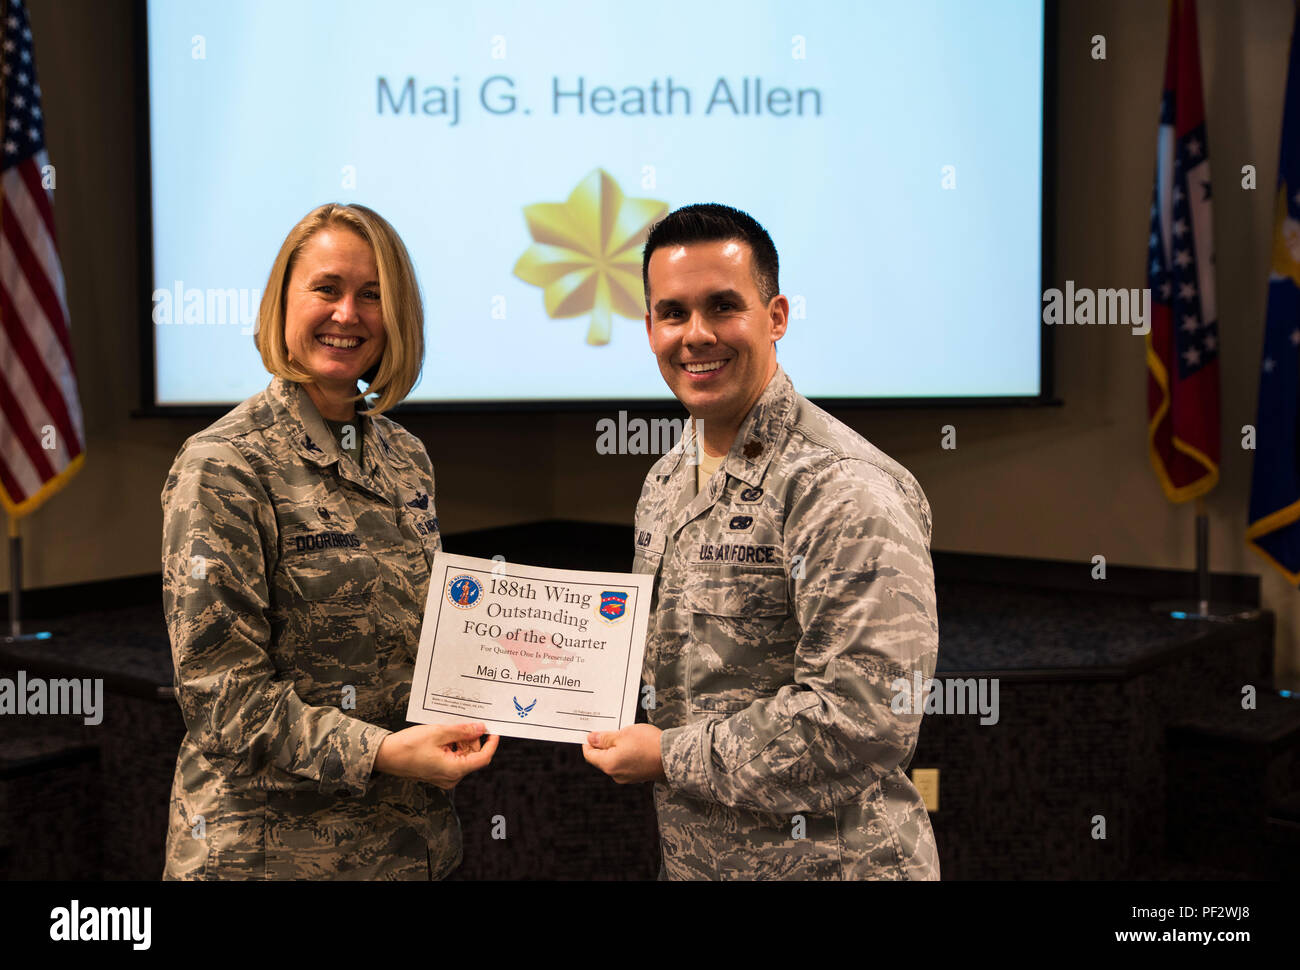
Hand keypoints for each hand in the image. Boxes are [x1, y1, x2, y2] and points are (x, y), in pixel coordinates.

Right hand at [374, 722, 499, 789]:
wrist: (385, 756)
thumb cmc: (408, 746)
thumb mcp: (438, 733)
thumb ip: (462, 731)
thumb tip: (480, 728)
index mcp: (454, 770)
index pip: (483, 758)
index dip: (491, 743)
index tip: (493, 730)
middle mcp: (452, 777)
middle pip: (473, 756)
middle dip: (470, 739)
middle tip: (460, 724)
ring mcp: (445, 776)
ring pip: (463, 755)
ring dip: (460, 741)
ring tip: (446, 730)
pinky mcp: (438, 772)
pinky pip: (453, 758)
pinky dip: (452, 746)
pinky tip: (442, 736)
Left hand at [582, 724, 665, 783]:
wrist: (673, 755)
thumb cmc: (649, 743)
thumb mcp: (623, 734)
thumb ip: (605, 738)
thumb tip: (591, 739)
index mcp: (609, 764)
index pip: (589, 755)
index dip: (588, 742)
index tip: (592, 732)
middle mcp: (616, 774)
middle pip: (602, 758)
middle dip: (604, 744)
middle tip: (611, 729)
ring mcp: (627, 777)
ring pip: (614, 761)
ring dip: (616, 748)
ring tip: (626, 735)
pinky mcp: (638, 776)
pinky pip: (626, 764)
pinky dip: (626, 754)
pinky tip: (635, 744)